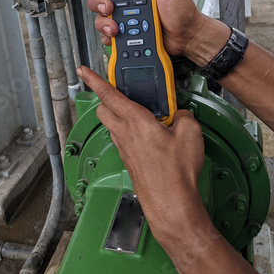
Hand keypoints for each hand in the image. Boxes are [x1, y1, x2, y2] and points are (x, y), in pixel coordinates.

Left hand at [77, 65, 204, 244]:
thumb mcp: (190, 133)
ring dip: (119, 116)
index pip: (108, 94)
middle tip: (118, 92)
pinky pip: (122, 140)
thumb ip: (183, 116)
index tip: (84, 70)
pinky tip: (147, 136)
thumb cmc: (176, 172)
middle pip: (103, 109)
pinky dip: (129, 132)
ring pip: (111, 125)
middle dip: (105, 97)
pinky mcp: (129, 161)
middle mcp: (124, 133)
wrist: (171, 203)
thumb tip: (180, 115)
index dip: (93, 79)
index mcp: (135, 120)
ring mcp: (124, 148)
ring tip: (139, 114)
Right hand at [88, 0, 206, 55]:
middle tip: (109, 8)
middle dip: (98, 0)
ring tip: (116, 27)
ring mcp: (125, 9)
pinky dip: (107, 34)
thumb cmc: (182, 8)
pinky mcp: (124, 26)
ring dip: (103, 21)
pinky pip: (106, 28)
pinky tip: (116, 35)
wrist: (185, 36)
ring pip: (100, 11)